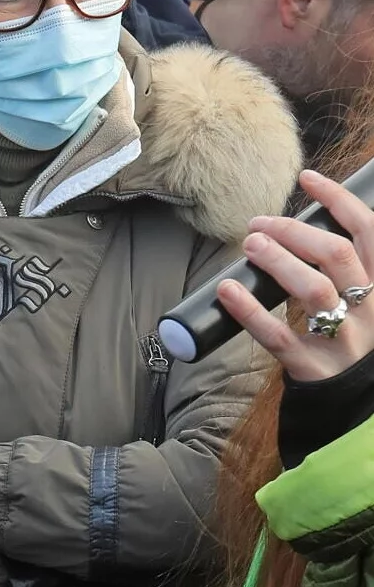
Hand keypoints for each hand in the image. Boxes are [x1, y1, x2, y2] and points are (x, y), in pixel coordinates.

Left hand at [218, 168, 373, 381]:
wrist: (356, 408)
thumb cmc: (351, 340)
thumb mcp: (364, 300)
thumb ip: (343, 267)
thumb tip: (298, 225)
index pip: (369, 232)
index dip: (339, 201)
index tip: (308, 179)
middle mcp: (370, 311)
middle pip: (336, 255)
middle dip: (294, 230)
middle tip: (258, 223)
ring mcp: (343, 340)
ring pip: (313, 290)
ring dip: (277, 260)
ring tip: (250, 244)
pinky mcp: (313, 367)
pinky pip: (279, 336)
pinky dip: (249, 309)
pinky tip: (226, 288)